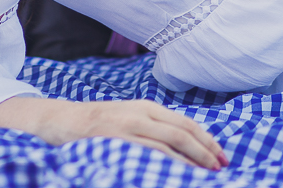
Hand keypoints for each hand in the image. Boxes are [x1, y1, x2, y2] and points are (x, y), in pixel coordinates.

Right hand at [0, 97, 227, 169]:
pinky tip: (175, 176)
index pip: (185, 123)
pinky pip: (146, 155)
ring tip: (205, 176)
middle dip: (205, 152)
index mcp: (145, 107)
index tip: (222, 157)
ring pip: (168, 145)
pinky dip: (165, 165)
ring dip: (190, 162)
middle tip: (220, 169)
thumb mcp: (128, 118)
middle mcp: (139, 113)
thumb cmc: (98, 124)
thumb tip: (185, 147)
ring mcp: (126, 127)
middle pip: (182, 133)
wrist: (60, 121)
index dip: (207, 141)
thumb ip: (153, 128)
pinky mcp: (114, 141)